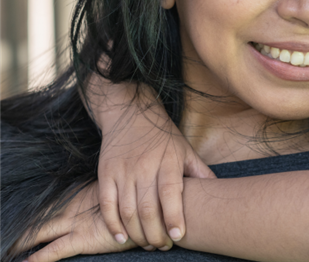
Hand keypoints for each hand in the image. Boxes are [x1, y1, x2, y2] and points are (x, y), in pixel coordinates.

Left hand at [13, 183, 136, 261]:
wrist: (153, 207)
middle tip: (4, 239)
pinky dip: (38, 258)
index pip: (50, 205)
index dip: (33, 213)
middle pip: (38, 219)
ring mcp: (75, 223)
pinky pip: (53, 250)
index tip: (18, 216)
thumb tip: (110, 196)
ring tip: (6, 251)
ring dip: (21, 242)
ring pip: (38, 233)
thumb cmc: (140, 198)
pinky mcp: (81, 239)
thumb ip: (111, 195)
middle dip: (20, 230)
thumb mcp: (121, 194)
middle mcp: (73, 208)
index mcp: (79, 195)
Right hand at [88, 77, 215, 249]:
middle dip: (155, 234)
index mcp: (167, 161)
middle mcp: (144, 167)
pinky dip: (113, 225)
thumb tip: (218, 190)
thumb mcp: (184, 149)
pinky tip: (123, 238)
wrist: (130, 113)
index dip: (173, 216)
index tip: (177, 236)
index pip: (170, 192)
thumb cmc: (162, 136)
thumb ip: (199, 171)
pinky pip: (106, 205)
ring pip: (127, 211)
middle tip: (163, 246)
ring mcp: (123, 171)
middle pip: (147, 208)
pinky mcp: (105, 174)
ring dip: (137, 233)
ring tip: (148, 244)